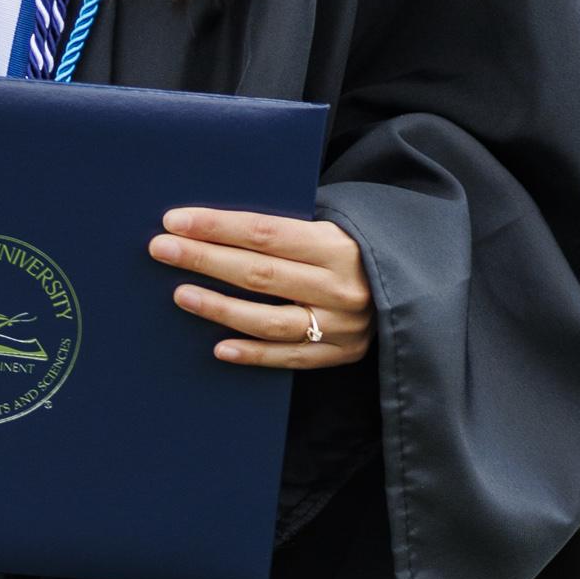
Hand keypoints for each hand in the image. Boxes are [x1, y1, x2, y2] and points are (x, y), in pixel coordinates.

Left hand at [149, 206, 373, 368]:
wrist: (419, 288)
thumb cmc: (361, 249)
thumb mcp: (337, 226)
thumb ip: (291, 230)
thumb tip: (220, 226)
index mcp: (339, 245)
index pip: (265, 233)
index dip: (218, 227)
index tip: (176, 220)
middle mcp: (340, 287)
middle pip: (259, 273)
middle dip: (204, 259)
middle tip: (160, 249)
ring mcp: (342, 326)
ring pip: (268, 320)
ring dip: (219, 307)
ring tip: (181, 294)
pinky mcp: (341, 354)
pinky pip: (288, 358)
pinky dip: (252, 354)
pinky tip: (217, 347)